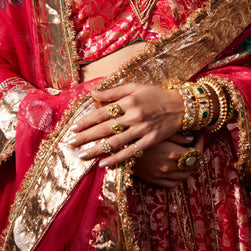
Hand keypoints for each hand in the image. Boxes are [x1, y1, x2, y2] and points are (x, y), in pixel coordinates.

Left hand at [67, 83, 183, 167]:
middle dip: (86, 137)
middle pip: (105, 128)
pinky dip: (117, 159)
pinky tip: (104, 163)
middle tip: (70, 144)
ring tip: (82, 155)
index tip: (74, 128)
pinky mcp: (150, 141)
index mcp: (128, 101)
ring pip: (115, 142)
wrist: (180, 106)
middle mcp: (133, 116)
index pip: (102, 113)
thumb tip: (93, 94)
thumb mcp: (134, 87)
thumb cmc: (155, 95)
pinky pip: (131, 152)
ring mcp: (142, 130)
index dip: (86, 121)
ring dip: (97, 150)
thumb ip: (113, 91)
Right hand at [134, 133, 203, 187]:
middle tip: (195, 146)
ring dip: (189, 168)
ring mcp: (162, 175)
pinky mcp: (154, 180)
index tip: (199, 136)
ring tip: (187, 158)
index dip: (200, 144)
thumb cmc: (139, 135)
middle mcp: (169, 166)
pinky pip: (172, 184)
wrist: (120, 148)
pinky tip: (177, 169)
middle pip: (192, 166)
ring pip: (184, 177)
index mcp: (173, 153)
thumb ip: (177, 136)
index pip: (196, 152)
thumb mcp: (159, 131)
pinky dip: (178, 178)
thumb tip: (191, 139)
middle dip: (197, 156)